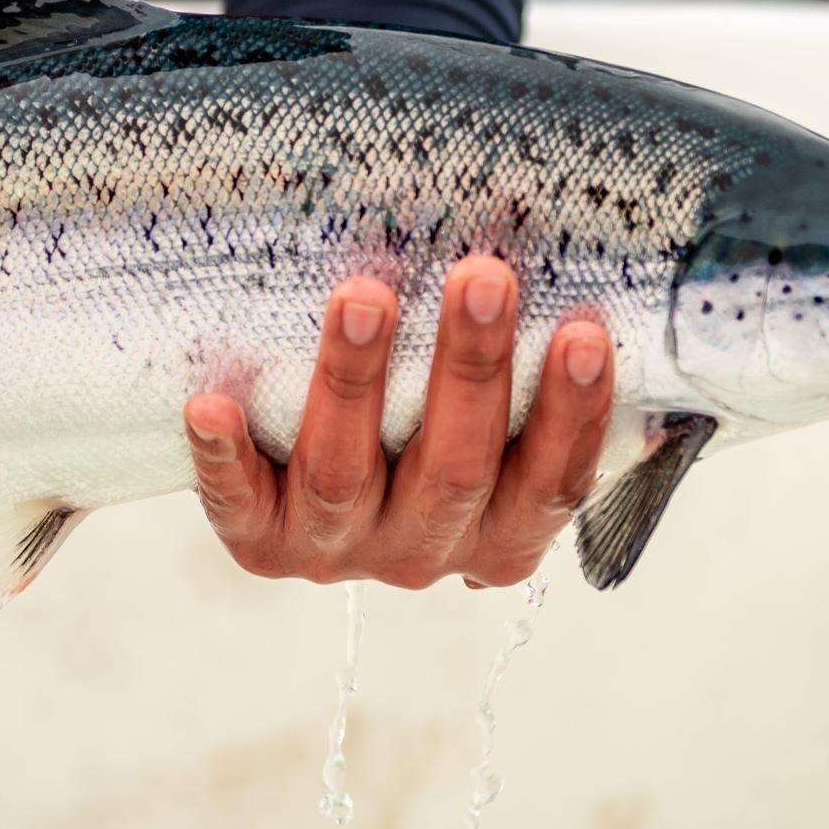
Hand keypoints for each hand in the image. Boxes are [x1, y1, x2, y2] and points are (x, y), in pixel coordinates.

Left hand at [183, 255, 612, 590]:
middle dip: (471, 369)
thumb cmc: (423, 432)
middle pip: (455, 468)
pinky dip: (224, 457)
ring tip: (361, 294)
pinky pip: (237, 505)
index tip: (583, 330)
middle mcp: (424, 554)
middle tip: (481, 274)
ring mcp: (337, 552)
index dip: (572, 415)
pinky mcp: (259, 544)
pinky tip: (210, 403)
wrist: (300, 503)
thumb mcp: (493, 431)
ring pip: (347, 473)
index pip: (552, 484)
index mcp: (500, 535)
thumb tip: (618, 290)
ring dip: (355, 381)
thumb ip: (540, 389)